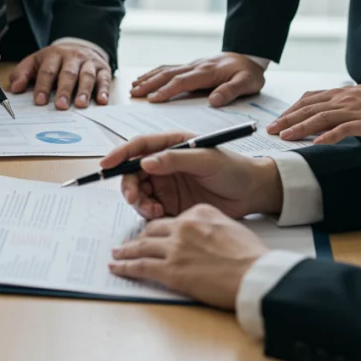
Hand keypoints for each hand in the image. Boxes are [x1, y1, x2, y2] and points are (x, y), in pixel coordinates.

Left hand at [8, 43, 111, 109]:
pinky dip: (104, 90)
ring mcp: (89, 62)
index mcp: (53, 55)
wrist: (78, 47)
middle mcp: (72, 57)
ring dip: (84, 91)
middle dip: (64, 90)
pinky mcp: (103, 69)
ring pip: (86, 76)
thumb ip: (22, 74)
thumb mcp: (35, 62)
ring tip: (80, 105)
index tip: (39, 101)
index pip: (47, 71)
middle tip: (60, 106)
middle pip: (68, 74)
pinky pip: (104, 79)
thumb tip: (14, 88)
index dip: (43, 86)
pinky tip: (102, 101)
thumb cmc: (53, 61)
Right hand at [99, 131, 282, 219]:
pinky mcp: (170, 203)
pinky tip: (160, 215)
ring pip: (138, 192)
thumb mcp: (207, 159)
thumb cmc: (235, 169)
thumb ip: (176, 159)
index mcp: (172, 144)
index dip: (120, 154)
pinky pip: (149, 208)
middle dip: (129, 185)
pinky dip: (148, 213)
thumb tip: (146, 162)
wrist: (253, 193)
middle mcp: (164, 163)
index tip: (107, 164)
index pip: (139, 146)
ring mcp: (166, 184)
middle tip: (134, 199)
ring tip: (153, 210)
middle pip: (133, 172)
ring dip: (139, 202)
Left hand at [109, 204, 269, 309]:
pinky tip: (116, 267)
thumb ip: (210, 226)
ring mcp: (174, 248)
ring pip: (141, 247)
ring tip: (116, 253)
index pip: (172, 219)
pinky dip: (124, 266)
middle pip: (152, 230)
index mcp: (199, 212)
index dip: (161, 229)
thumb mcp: (231, 227)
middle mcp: (183, 226)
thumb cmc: (252, 257)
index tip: (155, 235)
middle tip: (129, 243)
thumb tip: (200, 237)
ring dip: (125, 250)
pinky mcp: (170, 270)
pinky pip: (139, 266)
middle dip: (139, 238)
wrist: (256, 275)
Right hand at [130, 53, 264, 105]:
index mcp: (207, 72)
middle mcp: (196, 66)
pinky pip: (169, 68)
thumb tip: (213, 101)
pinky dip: (154, 73)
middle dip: (150, 84)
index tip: (152, 100)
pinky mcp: (190, 66)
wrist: (249, 56)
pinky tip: (145, 78)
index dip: (166, 90)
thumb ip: (231, 91)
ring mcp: (192, 65)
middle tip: (134, 94)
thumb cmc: (248, 73)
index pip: (182, 81)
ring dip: (148, 78)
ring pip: (166, 70)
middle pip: (168, 74)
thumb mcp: (248, 83)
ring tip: (133, 87)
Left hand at [267, 85, 360, 144]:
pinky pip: (344, 130)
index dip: (292, 109)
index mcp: (345, 93)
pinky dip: (328, 137)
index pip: (311, 98)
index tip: (278, 120)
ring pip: (322, 117)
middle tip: (272, 130)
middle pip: (311, 107)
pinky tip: (315, 144)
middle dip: (288, 118)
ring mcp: (357, 111)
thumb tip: (315, 121)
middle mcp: (348, 99)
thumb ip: (340, 107)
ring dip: (301, 127)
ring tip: (285, 137)